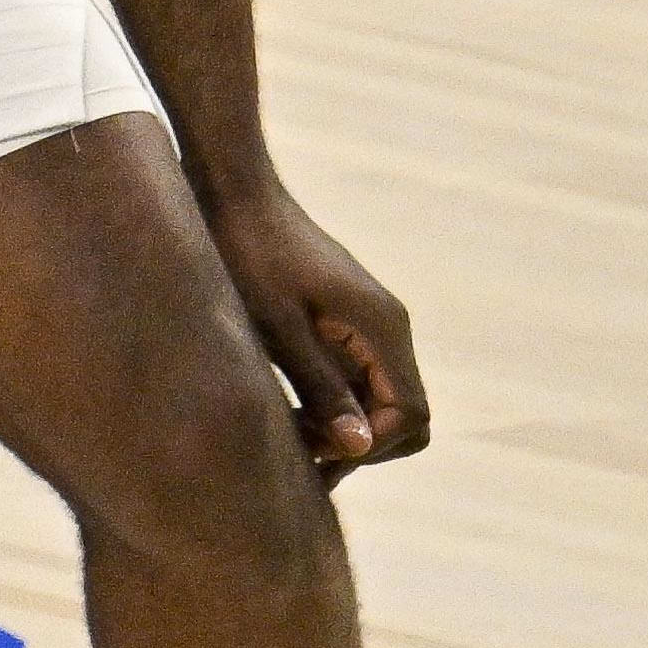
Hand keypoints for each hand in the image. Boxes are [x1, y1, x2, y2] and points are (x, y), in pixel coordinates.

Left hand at [202, 183, 426, 474]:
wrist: (236, 196)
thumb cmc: (251, 255)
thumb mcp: (278, 328)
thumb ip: (322, 386)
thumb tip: (361, 446)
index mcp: (382, 326)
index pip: (411, 415)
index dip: (369, 447)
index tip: (312, 450)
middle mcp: (389, 329)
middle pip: (405, 417)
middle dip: (361, 446)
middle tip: (299, 451)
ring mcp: (371, 329)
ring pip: (381, 405)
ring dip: (343, 430)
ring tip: (285, 433)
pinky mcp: (348, 328)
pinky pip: (359, 384)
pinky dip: (332, 410)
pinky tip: (286, 412)